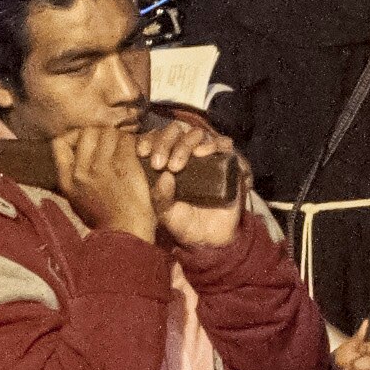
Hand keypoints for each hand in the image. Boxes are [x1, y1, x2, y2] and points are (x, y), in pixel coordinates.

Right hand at [53, 121, 160, 243]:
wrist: (127, 238)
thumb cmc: (106, 223)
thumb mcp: (79, 200)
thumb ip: (75, 176)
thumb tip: (74, 152)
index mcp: (67, 181)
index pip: (59, 142)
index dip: (75, 136)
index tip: (87, 143)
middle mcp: (80, 172)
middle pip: (86, 132)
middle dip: (100, 132)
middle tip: (112, 142)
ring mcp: (102, 169)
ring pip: (107, 133)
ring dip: (119, 136)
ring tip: (126, 146)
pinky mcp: (125, 168)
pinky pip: (127, 142)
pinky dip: (135, 143)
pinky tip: (139, 153)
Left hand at [138, 118, 242, 251]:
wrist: (211, 238)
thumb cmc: (183, 223)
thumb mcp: (165, 213)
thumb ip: (160, 197)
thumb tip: (164, 176)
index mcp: (165, 160)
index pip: (155, 138)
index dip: (148, 140)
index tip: (142, 153)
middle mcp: (186, 153)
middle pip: (175, 131)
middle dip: (165, 143)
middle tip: (160, 164)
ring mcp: (207, 156)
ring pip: (197, 134)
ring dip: (185, 144)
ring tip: (178, 163)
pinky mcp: (228, 161)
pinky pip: (224, 144)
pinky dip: (214, 144)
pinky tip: (203, 154)